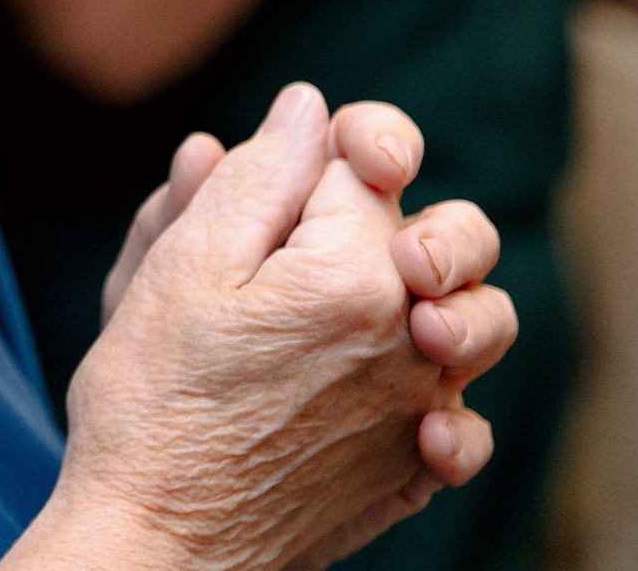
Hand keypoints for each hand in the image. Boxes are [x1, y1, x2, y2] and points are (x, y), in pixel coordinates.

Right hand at [50, 85, 513, 570]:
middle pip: (455, 233)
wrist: (160, 542)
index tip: (287, 155)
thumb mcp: (181, 263)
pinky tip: (398, 394)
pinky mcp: (412, 470)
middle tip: (327, 228)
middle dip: (400, 204)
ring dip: (446, 295)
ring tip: (389, 301)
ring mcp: (421, 409)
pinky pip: (467, 422)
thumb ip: (258, 176)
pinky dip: (447, 399)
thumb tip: (310, 109)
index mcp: (352, 273)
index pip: (368, 159)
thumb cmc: (153, 401)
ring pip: (484, 322)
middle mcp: (411, 340)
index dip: (328, 140)